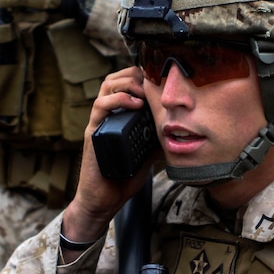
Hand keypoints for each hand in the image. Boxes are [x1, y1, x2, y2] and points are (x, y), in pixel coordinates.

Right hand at [63, 67, 155, 248]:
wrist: (105, 200)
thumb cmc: (124, 177)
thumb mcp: (149, 152)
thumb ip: (158, 137)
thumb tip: (180, 128)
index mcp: (120, 116)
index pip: (127, 83)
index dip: (142, 75)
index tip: (160, 77)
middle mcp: (109, 115)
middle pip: (116, 78)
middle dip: (135, 74)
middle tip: (152, 83)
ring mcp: (100, 121)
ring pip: (107, 86)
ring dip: (127, 82)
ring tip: (144, 91)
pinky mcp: (93, 132)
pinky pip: (100, 106)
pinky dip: (118, 99)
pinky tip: (134, 103)